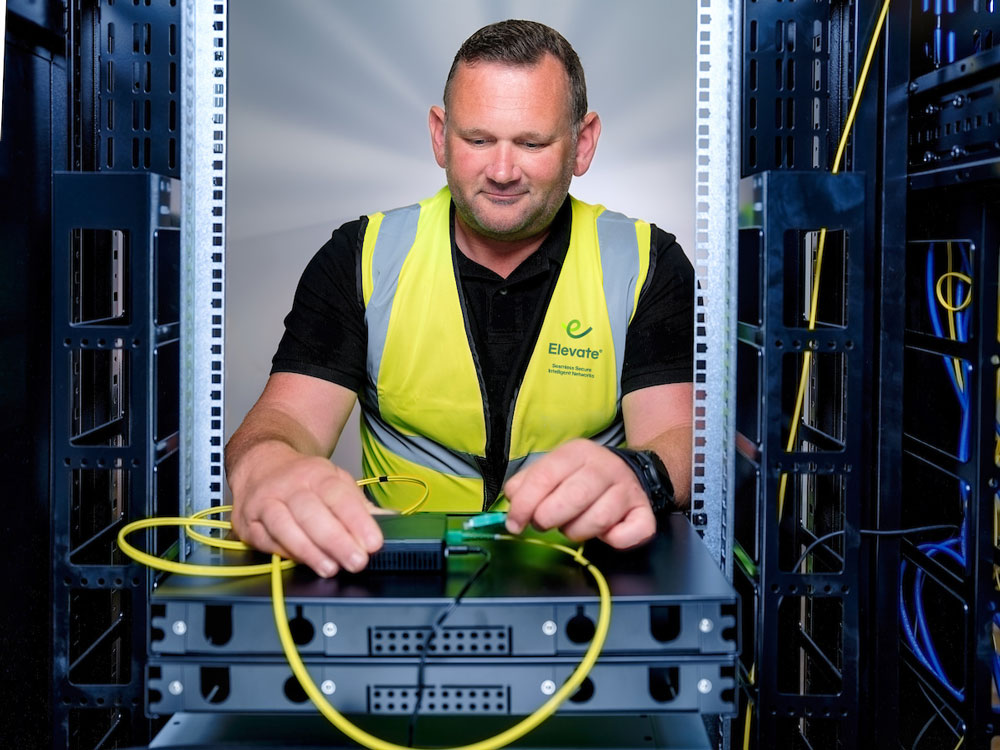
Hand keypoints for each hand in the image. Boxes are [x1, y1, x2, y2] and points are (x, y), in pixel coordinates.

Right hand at [228, 441, 384, 577]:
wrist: (262, 465)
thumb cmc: (304, 480)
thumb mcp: (335, 482)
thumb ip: (359, 504)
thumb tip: (390, 519)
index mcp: (316, 473)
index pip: (338, 496)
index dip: (357, 520)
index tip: (374, 542)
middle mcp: (289, 485)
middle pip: (312, 512)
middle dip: (337, 540)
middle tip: (357, 561)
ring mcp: (265, 502)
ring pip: (285, 526)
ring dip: (309, 550)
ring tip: (331, 568)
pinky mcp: (247, 522)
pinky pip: (265, 540)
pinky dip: (285, 553)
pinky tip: (303, 562)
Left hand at [502, 438, 655, 548]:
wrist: (624, 474)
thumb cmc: (578, 477)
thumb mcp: (550, 470)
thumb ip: (526, 484)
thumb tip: (513, 499)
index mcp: (577, 452)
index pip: (545, 477)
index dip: (524, 504)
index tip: (515, 523)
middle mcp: (605, 467)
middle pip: (574, 497)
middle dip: (550, 518)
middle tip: (543, 524)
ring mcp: (628, 489)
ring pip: (599, 519)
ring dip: (577, 532)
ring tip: (572, 526)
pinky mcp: (644, 512)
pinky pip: (629, 534)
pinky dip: (614, 540)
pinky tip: (605, 534)